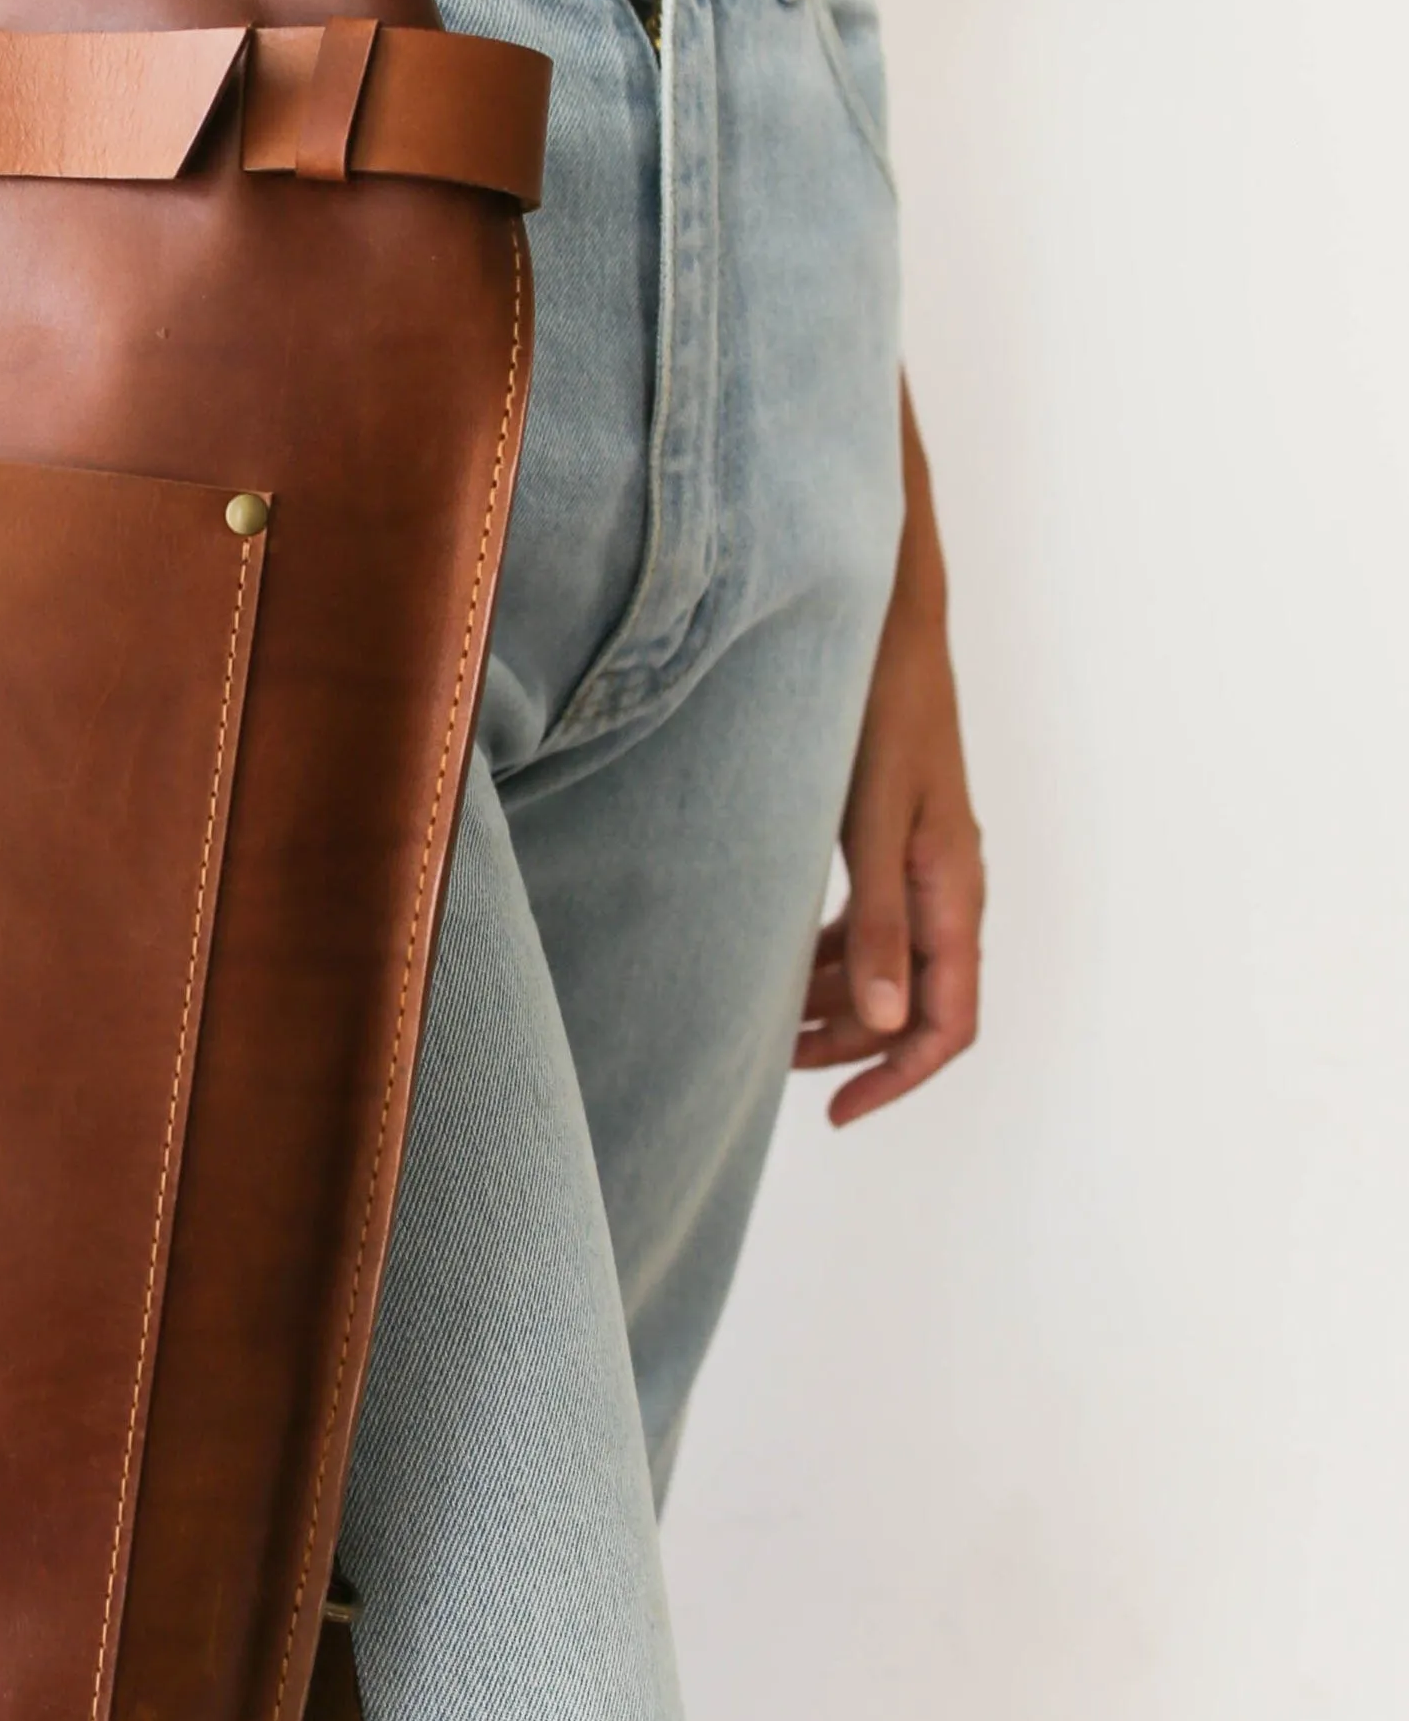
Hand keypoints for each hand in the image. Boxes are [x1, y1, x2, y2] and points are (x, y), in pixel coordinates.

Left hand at [794, 390, 984, 1123]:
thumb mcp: (870, 816)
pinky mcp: (890, 827)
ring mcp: (920, 854)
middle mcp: (946, 878)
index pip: (950, 1019)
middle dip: (852, 1043)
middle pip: (916, 1000)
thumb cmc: (881, 701)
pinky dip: (832, 946)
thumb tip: (886, 1022)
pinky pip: (869, 913)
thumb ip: (878, 919)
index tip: (839, 1111)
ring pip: (888, 960)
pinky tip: (781, 950)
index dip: (901, 1077)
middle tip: (776, 1065)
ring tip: (769, 1017)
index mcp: (953, 885)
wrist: (885, 609)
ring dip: (838, 997)